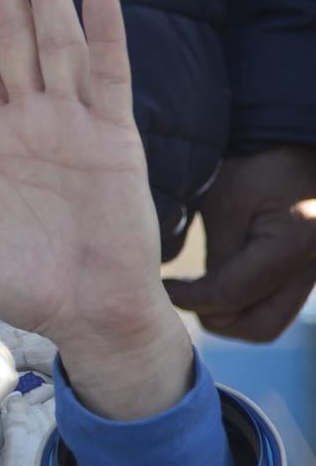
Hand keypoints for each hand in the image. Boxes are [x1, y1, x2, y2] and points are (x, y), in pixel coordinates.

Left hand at [165, 147, 315, 341]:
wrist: (293, 138)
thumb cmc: (256, 160)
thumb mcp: (226, 202)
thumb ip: (216, 257)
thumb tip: (192, 299)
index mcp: (295, 242)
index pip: (231, 296)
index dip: (190, 299)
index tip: (163, 288)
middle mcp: (313, 266)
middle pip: (258, 327)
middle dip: (215, 318)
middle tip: (182, 297)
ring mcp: (314, 271)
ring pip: (267, 320)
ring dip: (229, 313)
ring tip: (197, 289)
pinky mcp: (307, 269)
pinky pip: (274, 303)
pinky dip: (244, 301)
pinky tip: (217, 279)